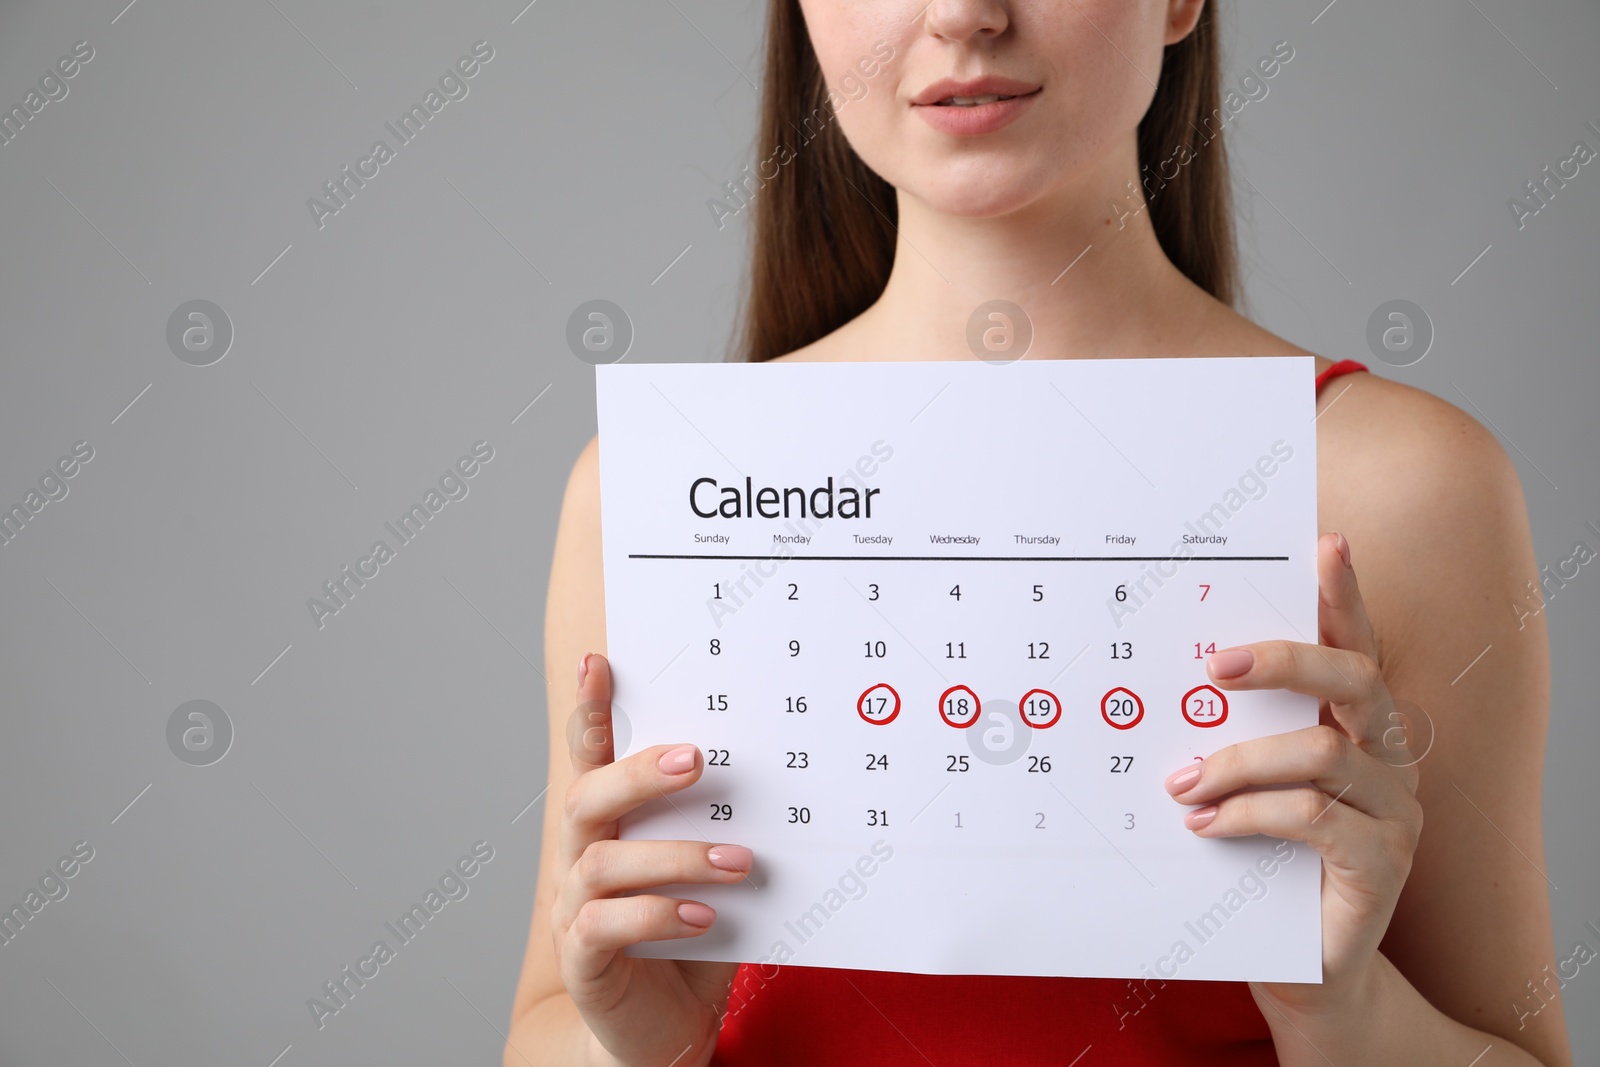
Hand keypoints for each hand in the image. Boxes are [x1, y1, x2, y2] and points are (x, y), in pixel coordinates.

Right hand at [551, 653, 745, 1065]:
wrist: (665, 1032)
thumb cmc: (691, 943)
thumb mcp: (715, 880)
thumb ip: (728, 833)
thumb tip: (785, 782)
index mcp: (610, 829)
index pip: (590, 759)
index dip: (589, 711)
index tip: (599, 662)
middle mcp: (580, 861)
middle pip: (586, 797)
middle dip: (638, 773)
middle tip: (695, 759)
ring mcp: (574, 910)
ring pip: (602, 861)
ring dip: (676, 856)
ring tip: (737, 863)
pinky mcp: (584, 958)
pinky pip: (605, 925)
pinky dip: (659, 914)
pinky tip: (705, 918)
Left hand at [1162, 532, 1423, 1015]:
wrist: (1298, 963)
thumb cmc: (1261, 861)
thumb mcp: (1238, 784)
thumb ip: (1224, 733)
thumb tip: (1161, 683)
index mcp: (1353, 723)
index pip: (1355, 643)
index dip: (1344, 594)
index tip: (1325, 544)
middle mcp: (1387, 754)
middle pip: (1356, 677)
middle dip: (1286, 660)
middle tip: (1216, 665)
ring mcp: (1393, 808)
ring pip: (1323, 751)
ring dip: (1238, 763)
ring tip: (1182, 785)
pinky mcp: (1383, 861)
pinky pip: (1315, 816)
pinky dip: (1250, 815)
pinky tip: (1206, 828)